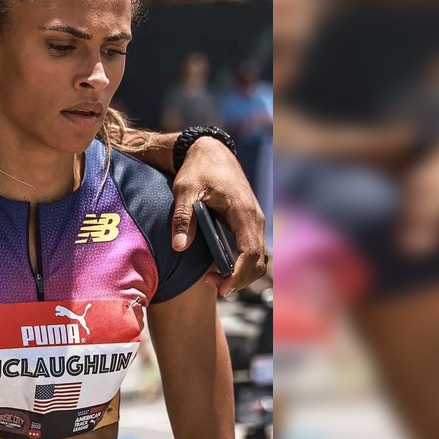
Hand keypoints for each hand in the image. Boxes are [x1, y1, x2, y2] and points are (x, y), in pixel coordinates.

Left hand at [171, 136, 266, 295]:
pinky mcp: (251, 221)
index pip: (249, 252)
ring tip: (213, 278)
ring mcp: (256, 220)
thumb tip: (179, 247)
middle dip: (239, 279)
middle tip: (211, 284)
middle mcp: (255, 217)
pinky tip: (221, 267)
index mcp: (242, 211)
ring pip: (259, 258)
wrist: (210, 151)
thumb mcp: (184, 190)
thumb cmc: (197, 169)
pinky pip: (254, 249)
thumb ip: (182, 218)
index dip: (238, 274)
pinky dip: (242, 264)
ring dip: (241, 273)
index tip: (221, 288)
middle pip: (258, 261)